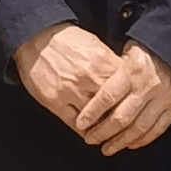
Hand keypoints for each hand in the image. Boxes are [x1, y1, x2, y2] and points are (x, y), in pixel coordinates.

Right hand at [20, 25, 123, 140]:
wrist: (36, 39)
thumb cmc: (67, 40)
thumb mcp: (96, 43)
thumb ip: (112, 62)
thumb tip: (129, 78)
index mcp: (103, 61)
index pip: (126, 89)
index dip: (131, 100)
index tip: (133, 107)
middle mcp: (89, 77)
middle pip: (113, 107)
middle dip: (119, 117)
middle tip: (123, 124)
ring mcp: (71, 91)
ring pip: (95, 120)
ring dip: (102, 128)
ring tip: (107, 131)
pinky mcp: (54, 102)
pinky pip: (75, 124)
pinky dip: (84, 130)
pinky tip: (89, 131)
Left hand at [79, 47, 170, 156]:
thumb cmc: (151, 49)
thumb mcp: (129, 50)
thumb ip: (113, 70)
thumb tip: (93, 87)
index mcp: (133, 71)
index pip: (108, 96)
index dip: (92, 113)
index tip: (81, 124)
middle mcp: (147, 87)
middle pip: (121, 118)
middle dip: (102, 133)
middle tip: (90, 140)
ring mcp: (162, 99)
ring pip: (138, 128)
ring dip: (120, 142)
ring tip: (107, 149)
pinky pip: (156, 130)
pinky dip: (142, 140)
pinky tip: (130, 145)